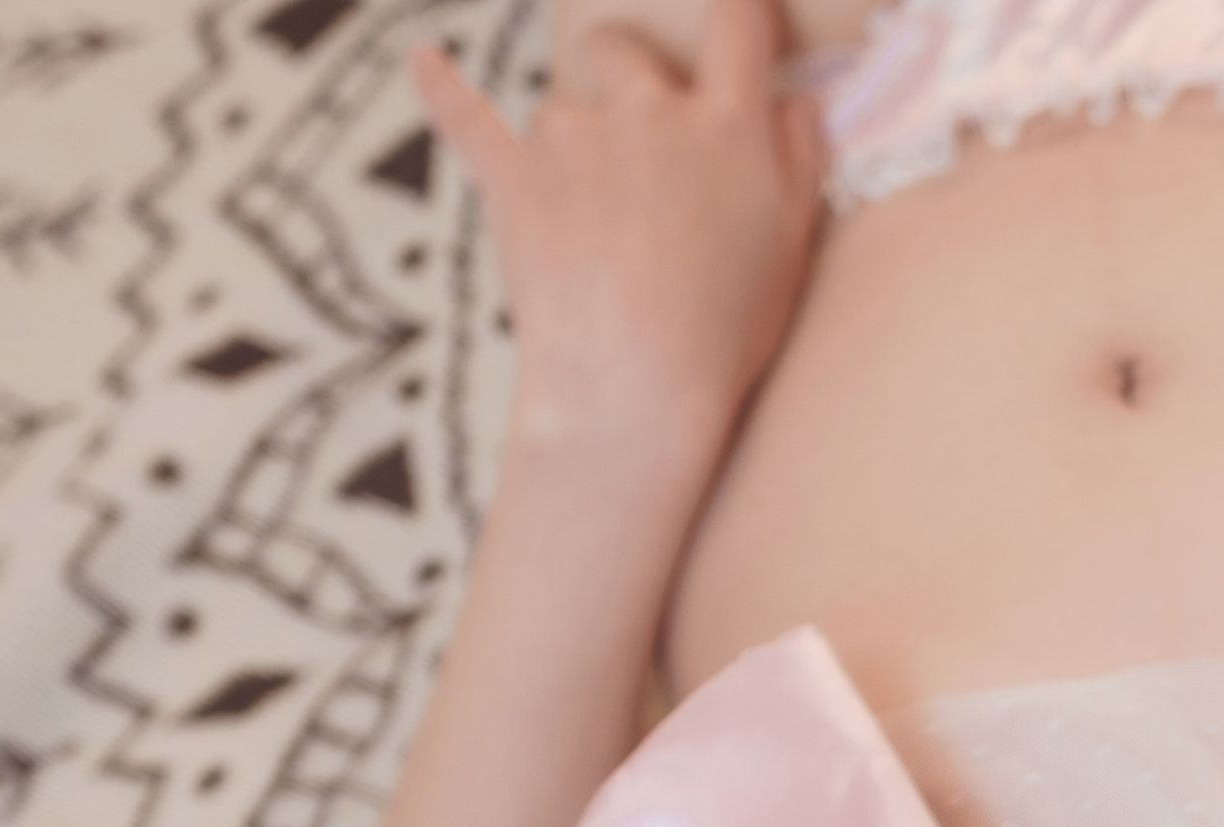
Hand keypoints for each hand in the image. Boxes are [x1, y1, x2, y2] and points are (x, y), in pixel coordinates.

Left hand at [413, 0, 822, 481]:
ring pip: (565, 108)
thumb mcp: (791, 251)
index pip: (737, 23)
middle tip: (643, 147)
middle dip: (629, 78)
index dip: (741, 12)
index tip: (739, 23)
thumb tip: (795, 101)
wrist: (632, 392)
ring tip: (593, 227)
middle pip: (624, 48)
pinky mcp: (511, 178)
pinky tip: (425, 62)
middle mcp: (646, 112)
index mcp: (724, 128)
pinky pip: (467, 117)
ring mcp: (571, 139)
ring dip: (576, 143)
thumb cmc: (724, 335)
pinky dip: (443, 88)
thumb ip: (799, 162)